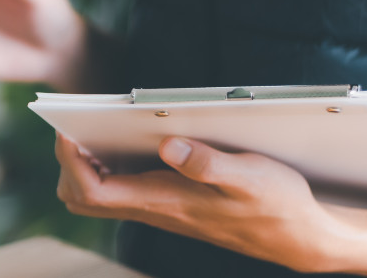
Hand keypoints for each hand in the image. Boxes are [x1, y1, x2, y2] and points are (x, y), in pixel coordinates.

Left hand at [54, 134, 351, 273]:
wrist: (300, 238)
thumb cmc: (278, 206)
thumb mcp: (253, 177)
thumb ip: (210, 164)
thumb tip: (168, 145)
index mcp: (164, 202)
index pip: (91, 191)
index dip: (70, 162)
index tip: (67, 129)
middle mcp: (154, 210)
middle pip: (81, 199)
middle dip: (67, 164)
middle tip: (75, 127)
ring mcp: (159, 211)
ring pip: (98, 199)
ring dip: (85, 167)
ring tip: (94, 130)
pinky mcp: (170, 207)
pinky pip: (120, 192)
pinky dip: (109, 168)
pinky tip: (125, 141)